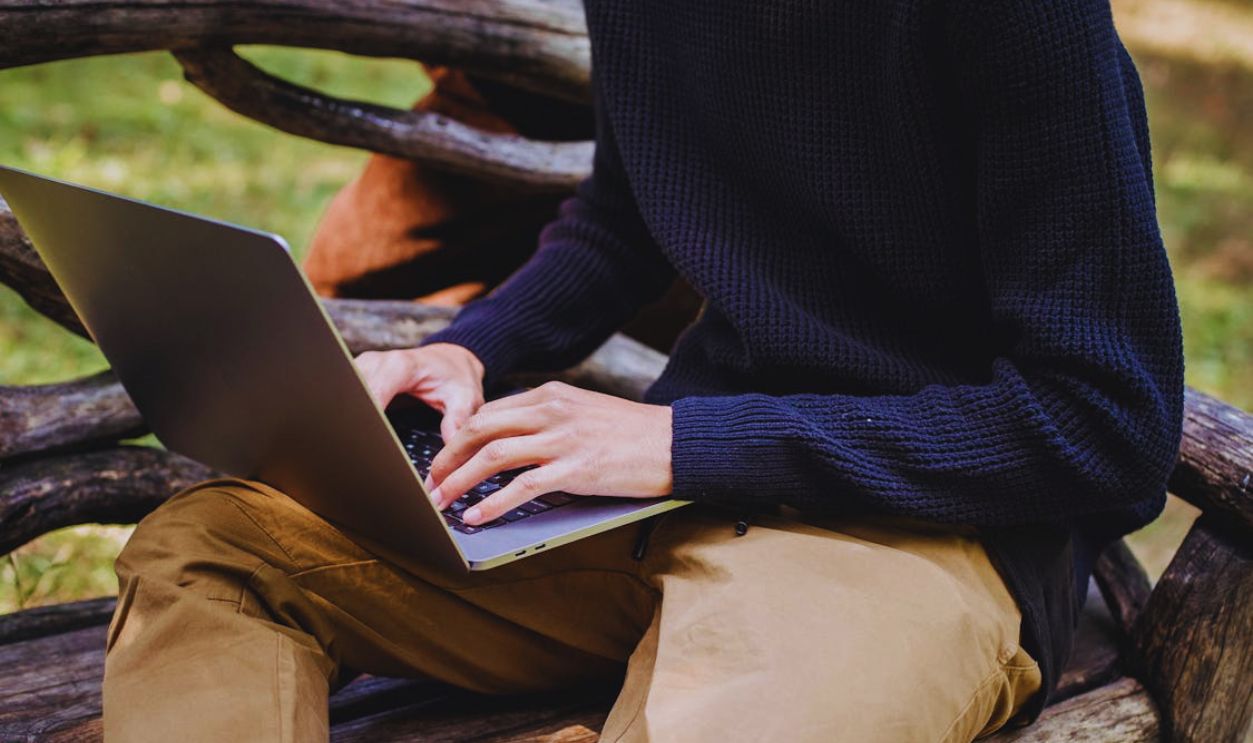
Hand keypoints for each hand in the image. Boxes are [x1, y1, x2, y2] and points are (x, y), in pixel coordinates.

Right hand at [353, 343, 484, 440]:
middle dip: (353, 422)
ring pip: (343, 393)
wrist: (447, 359)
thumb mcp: (465, 397)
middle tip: (358, 452)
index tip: (369, 442)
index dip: (367, 419)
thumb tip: (450, 449)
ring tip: (353, 443)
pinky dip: (348, 412)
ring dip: (347, 417)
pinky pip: (345, 394)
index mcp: (400, 366)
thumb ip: (458, 421)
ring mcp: (362, 367)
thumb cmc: (454, 377)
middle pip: (351, 394)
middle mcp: (375, 362)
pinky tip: (353, 432)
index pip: (371, 393)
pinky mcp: (356, 376)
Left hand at [426, 381, 672, 524]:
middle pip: (480, 428)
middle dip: (447, 457)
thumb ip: (548, 421)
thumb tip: (512, 445)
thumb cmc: (633, 434)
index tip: (444, 460)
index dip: (458, 438)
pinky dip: (492, 503)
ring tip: (440, 502)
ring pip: (493, 455)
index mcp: (550, 395)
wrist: (676, 443)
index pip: (488, 412)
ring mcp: (562, 439)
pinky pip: (521, 486)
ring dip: (459, 480)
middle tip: (429, 482)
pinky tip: (477, 517)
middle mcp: (551, 411)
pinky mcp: (575, 468)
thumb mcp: (584, 413)